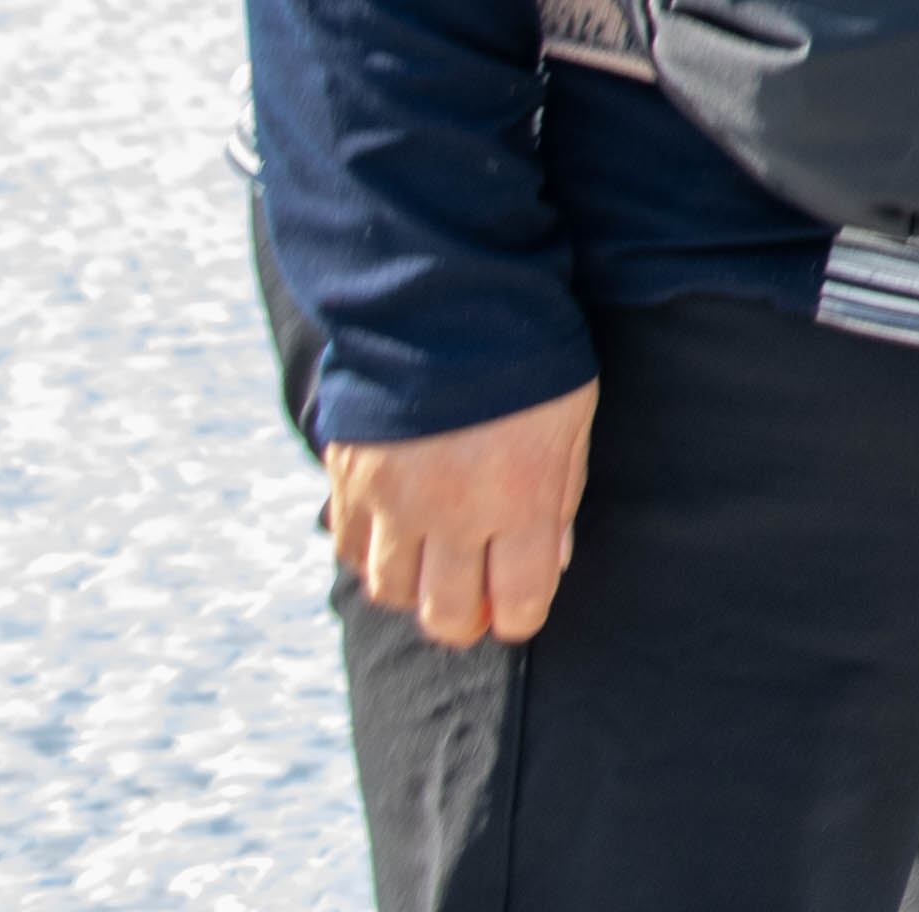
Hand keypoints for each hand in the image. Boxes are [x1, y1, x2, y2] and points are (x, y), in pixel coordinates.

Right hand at [319, 379, 599, 648]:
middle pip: (447, 614)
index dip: (520, 617)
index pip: (519, 602)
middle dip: (467, 620)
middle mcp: (450, 512)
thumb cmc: (526, 356)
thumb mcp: (569, 420)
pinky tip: (395, 537)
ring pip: (392, 591)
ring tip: (436, 565)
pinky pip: (349, 550)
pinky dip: (371, 557)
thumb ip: (559, 497)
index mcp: (518, 499)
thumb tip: (551, 561)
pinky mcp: (348, 479)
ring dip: (416, 590)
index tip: (518, 610)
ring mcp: (391, 500)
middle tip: (476, 602)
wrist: (444, 299)